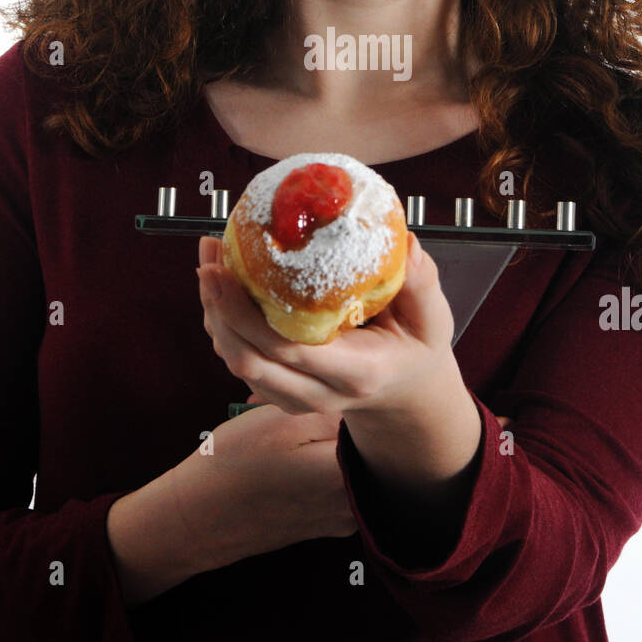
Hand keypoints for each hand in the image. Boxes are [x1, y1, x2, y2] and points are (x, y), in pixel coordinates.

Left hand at [197, 231, 457, 417]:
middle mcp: (319, 394)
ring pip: (238, 363)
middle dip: (218, 307)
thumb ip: (422, 285)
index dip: (247, 314)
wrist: (404, 393)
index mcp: (355, 374)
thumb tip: (406, 243)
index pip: (289, 350)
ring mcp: (295, 399)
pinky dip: (222, 324)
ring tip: (209, 258)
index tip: (226, 269)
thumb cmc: (416, 350)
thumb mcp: (432, 321)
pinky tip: (220, 283)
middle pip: (250, 359)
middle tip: (209, 254)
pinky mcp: (279, 393)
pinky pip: (240, 360)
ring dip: (214, 313)